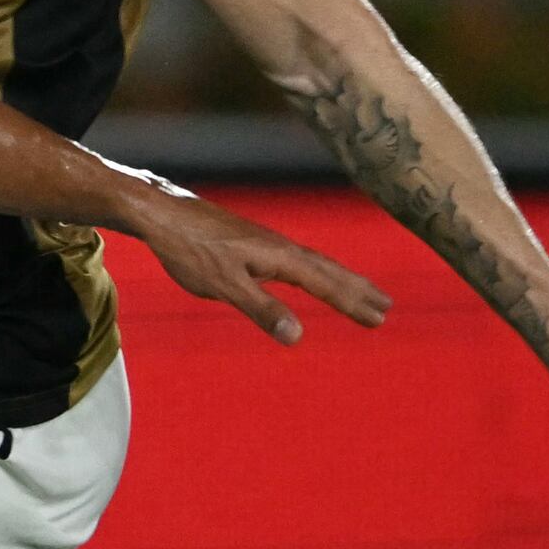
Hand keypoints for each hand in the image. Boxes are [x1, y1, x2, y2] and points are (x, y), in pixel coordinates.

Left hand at [120, 187, 392, 346]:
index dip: (352, 303)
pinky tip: (310, 276)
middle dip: (358, 289)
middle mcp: (280, 247)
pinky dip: (316, 271)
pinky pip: (297, 260)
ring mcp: (266, 243)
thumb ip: (261, 309)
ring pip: (314, 263)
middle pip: (328, 270)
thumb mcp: (224, 285)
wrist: (161, 213)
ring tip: (362, 292)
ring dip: (341, 279)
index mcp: (279, 257)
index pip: (325, 284)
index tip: (379, 318)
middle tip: (387, 307)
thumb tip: (297, 336)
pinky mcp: (252, 243)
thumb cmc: (189, 249)